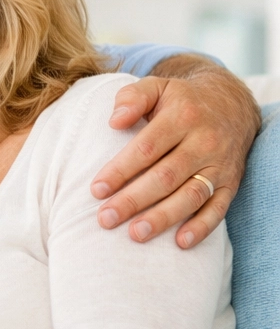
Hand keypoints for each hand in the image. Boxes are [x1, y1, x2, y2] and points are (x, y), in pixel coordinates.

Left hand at [91, 63, 259, 248]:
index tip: (96, 190)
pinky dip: (202, 227)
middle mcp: (204, 141)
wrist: (231, 103)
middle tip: (105, 218)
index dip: (120, 170)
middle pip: (165, 176)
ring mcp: (220, 164)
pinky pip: (219, 208)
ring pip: (191, 195)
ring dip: (163, 217)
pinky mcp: (232, 182)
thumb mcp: (157, 86)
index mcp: (182, 116)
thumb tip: (114, 121)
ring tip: (135, 234)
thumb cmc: (180, 99)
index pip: (147, 148)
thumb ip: (132, 98)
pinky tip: (180, 242)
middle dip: (134, 200)